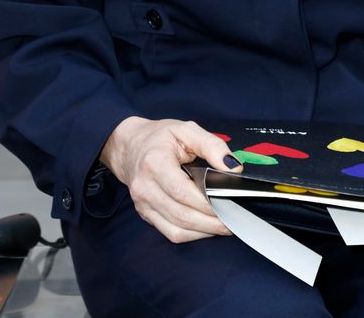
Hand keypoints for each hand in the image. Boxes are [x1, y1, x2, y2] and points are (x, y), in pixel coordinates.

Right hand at [100, 116, 241, 242]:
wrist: (130, 145)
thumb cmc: (160, 137)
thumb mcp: (187, 129)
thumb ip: (212, 146)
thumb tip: (233, 169)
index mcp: (154, 162)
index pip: (183, 191)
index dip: (207, 202)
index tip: (229, 203)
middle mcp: (145, 187)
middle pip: (182, 215)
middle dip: (211, 221)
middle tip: (233, 218)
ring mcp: (143, 204)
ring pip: (177, 229)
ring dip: (204, 232)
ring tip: (224, 225)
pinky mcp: (145, 214)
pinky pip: (170, 233)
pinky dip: (192, 234)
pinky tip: (206, 227)